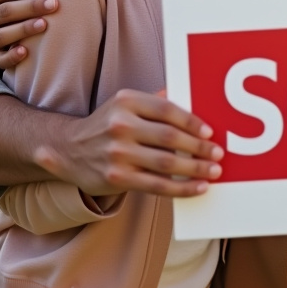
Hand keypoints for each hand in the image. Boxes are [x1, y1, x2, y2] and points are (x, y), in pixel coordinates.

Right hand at [32, 89, 223, 197]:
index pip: (167, 109)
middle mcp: (121, 125)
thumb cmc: (106, 125)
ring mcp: (118, 153)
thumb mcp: (124, 104)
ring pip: (166, 162)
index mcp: (126, 101)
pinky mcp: (117, 177)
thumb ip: (154, 102)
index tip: (210, 132)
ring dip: (196, 168)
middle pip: (170, 137)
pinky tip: (198, 187)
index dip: (192, 121)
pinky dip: (181, 188)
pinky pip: (157, 185)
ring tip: (214, 171)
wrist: (68, 149)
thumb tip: (190, 99)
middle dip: (199, 147)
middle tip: (218, 153)